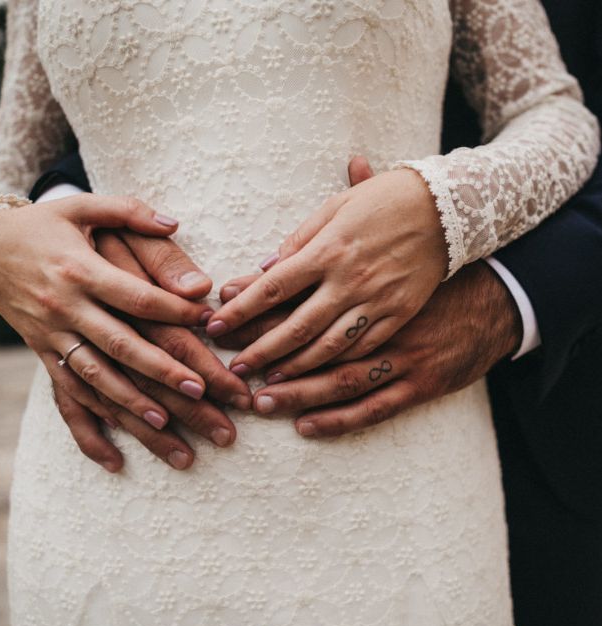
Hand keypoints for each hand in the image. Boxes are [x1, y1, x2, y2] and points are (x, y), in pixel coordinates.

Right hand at [0, 194, 217, 466]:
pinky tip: (114, 460)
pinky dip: (88, 430)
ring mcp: (51, 337)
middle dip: (163, 370)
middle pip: (120, 346)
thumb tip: (175, 222)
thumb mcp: (80, 207)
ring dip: (131, 406)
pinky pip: (66, 397)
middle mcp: (65, 309)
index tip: (210, 322)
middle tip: (202, 392)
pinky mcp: (43, 356)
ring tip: (169, 429)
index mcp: (80, 270)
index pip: (135, 296)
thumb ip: (128, 211)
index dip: (174, 308)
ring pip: (95, 379)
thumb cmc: (43, 226)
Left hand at [206, 165, 447, 378]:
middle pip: (296, 326)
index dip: (241, 309)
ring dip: (295, 370)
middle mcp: (350, 280)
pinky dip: (337, 368)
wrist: (449, 208)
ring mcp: (378, 302)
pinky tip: (316, 380)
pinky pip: (364, 350)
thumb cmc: (386, 201)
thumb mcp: (338, 207)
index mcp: (329, 249)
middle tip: (235, 369)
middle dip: (261, 350)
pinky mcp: (400, 315)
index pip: (273, 286)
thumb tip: (266, 268)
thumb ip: (300, 240)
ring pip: (329, 348)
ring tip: (268, 385)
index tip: (215, 325)